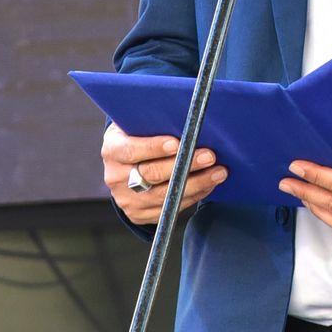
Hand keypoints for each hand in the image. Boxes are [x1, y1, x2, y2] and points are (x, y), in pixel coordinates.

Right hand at [101, 125, 223, 227]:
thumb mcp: (137, 123)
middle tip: (209, 156)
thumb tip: (187, 116)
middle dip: (184, 165)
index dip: (154, 147)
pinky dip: (192, 196)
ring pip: (164, 196)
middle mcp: (115, 177)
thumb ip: (154, 120)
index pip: (131, 150)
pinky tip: (208, 185)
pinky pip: (169, 209)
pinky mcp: (138, 214)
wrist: (126, 164)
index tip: (177, 143)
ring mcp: (126, 199)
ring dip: (196, 184)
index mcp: (112, 150)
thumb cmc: (139, 136)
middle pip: (152, 174)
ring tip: (218, 172)